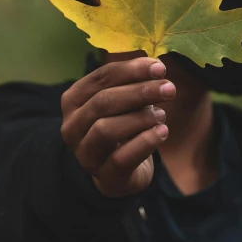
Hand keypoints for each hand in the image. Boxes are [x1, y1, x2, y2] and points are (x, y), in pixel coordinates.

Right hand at [60, 57, 174, 197]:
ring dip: (139, 118)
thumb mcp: (124, 102)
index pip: (100, 78)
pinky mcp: (104, 175)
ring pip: (106, 129)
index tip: (159, 68)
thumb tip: (156, 66)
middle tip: (169, 89)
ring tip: (162, 114)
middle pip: (103, 101)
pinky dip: (145, 142)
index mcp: (74, 100)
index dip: (131, 70)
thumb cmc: (121, 127)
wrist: (118, 173)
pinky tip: (162, 132)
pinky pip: (122, 157)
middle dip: (139, 92)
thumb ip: (134, 84)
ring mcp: (85, 153)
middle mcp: (72, 126)